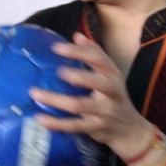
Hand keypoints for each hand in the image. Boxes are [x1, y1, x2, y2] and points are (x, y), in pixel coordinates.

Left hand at [29, 33, 151, 158]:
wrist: (131, 130)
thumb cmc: (114, 97)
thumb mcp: (110, 75)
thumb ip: (95, 55)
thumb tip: (77, 35)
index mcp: (113, 74)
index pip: (98, 59)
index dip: (78, 52)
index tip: (56, 48)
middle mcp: (112, 91)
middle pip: (98, 82)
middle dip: (79, 77)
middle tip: (58, 72)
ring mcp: (105, 111)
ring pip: (80, 105)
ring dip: (56, 100)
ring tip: (35, 93)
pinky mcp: (95, 128)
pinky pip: (74, 126)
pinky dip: (56, 123)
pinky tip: (40, 118)